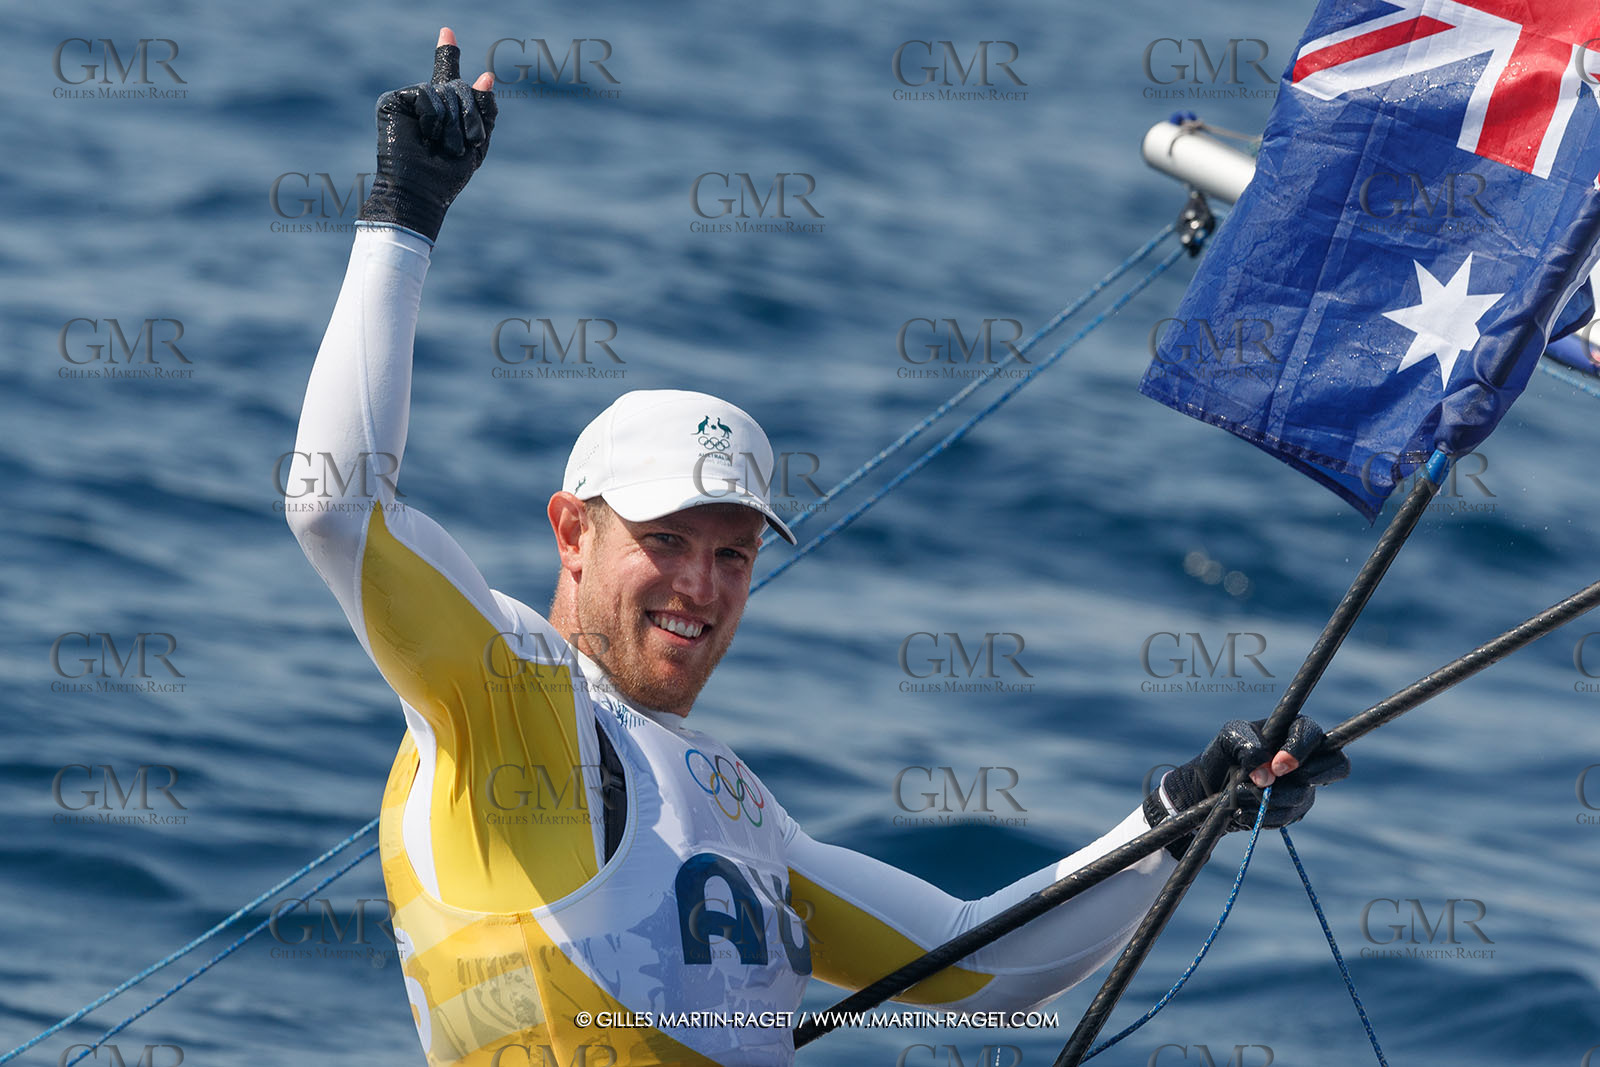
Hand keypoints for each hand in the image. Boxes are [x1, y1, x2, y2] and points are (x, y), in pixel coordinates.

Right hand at [358, 27, 496, 241]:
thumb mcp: (478, 143)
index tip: (447, 32)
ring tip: (445, 146)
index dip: (447, 53)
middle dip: (469, 114)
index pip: (448, 76)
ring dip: (452, 121)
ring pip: (443, 90)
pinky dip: (433, 116)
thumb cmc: (448, 175)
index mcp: (445, 110)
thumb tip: (486, 75)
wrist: (421, 192)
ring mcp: (408, 99)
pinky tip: (425, 135)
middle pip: (459, 85)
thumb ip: (483, 110)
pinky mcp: (393, 101)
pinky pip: (425, 93)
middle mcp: (426, 101)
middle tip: (468, 142)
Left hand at [1143, 717, 1350, 857]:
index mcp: (1294, 731)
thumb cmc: (1225, 753)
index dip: (1300, 750)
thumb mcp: (1228, 738)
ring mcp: (1304, 786)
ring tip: (1240, 795)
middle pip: (1338, 765)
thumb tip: (1266, 772)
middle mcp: (1307, 759)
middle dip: (1309, 777)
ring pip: (1304, 796)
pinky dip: (1262, 816)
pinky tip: (1242, 811)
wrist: (1210, 786)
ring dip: (1269, 799)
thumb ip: (1246, 745)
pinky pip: (1287, 817)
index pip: (1315, 735)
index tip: (1277, 766)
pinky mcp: (1293, 811)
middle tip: (1274, 783)